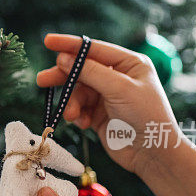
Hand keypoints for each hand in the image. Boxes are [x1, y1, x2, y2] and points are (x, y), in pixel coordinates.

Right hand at [37, 34, 178, 174]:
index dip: (70, 45)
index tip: (48, 41)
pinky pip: (79, 109)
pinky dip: (77, 116)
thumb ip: (90, 72)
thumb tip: (63, 58)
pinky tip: (83, 124)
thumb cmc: (146, 116)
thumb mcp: (119, 89)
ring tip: (72, 116)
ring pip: (78, 92)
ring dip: (72, 104)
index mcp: (128, 63)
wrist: (153, 154)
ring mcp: (107, 96)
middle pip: (81, 70)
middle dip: (63, 77)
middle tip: (42, 80)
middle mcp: (117, 77)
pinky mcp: (98, 115)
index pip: (94, 49)